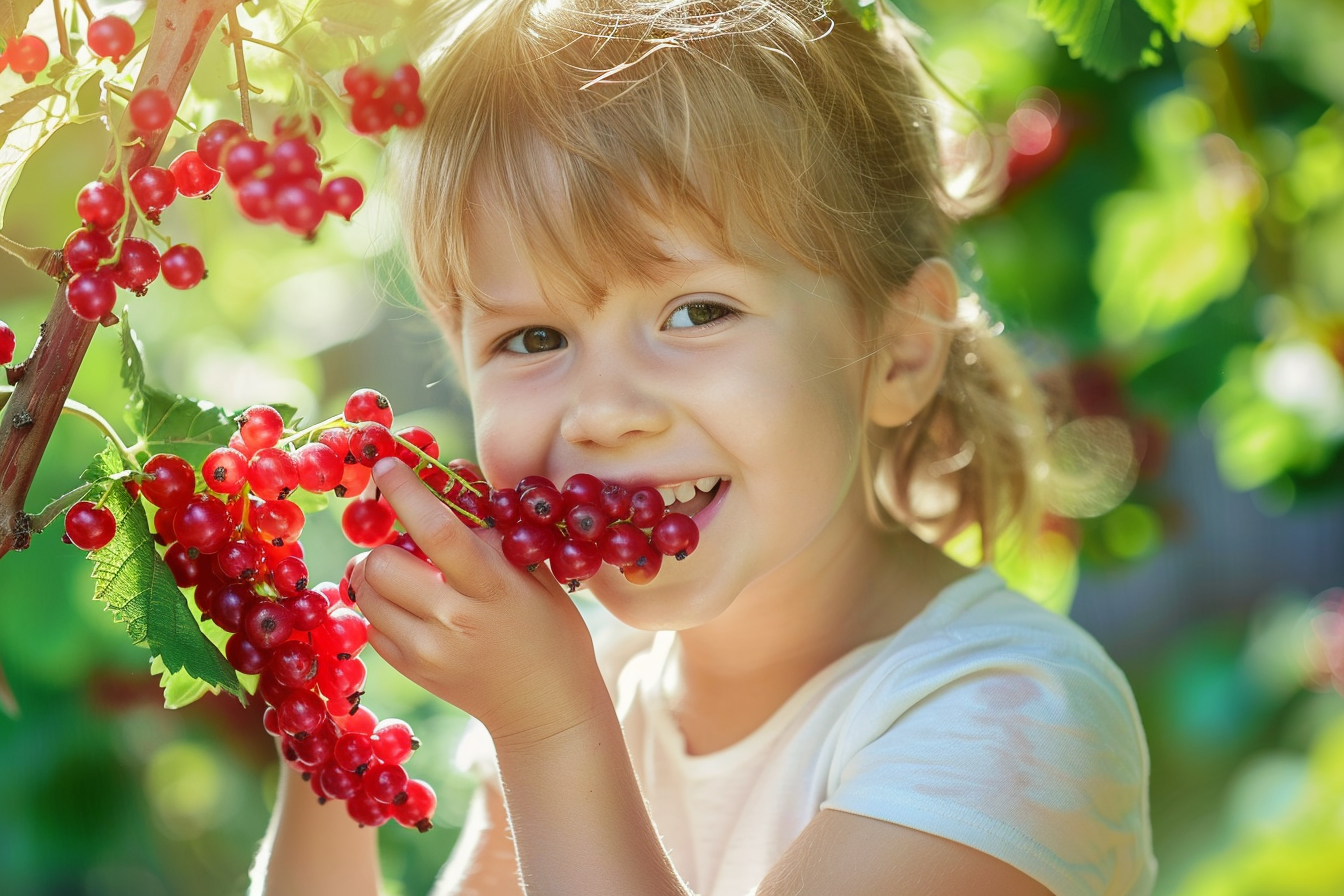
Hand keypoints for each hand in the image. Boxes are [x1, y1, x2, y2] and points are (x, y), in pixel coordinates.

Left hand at [351, 458, 609, 749]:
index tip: (386, 464)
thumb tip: (451, 471)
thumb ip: (494, 530)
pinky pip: (371, 624)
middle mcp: (454, 620)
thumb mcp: (537, 575)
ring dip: (377, 574)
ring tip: (405, 575)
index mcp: (493, 589)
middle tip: (401, 542)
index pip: (438, 531)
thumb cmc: (552, 631)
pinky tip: (410, 607)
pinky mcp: (412, 671)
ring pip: (367, 594)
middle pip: (383, 564)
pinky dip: (381, 607)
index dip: (407, 493)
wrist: (547, 710)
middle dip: (384, 543)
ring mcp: (428, 651)